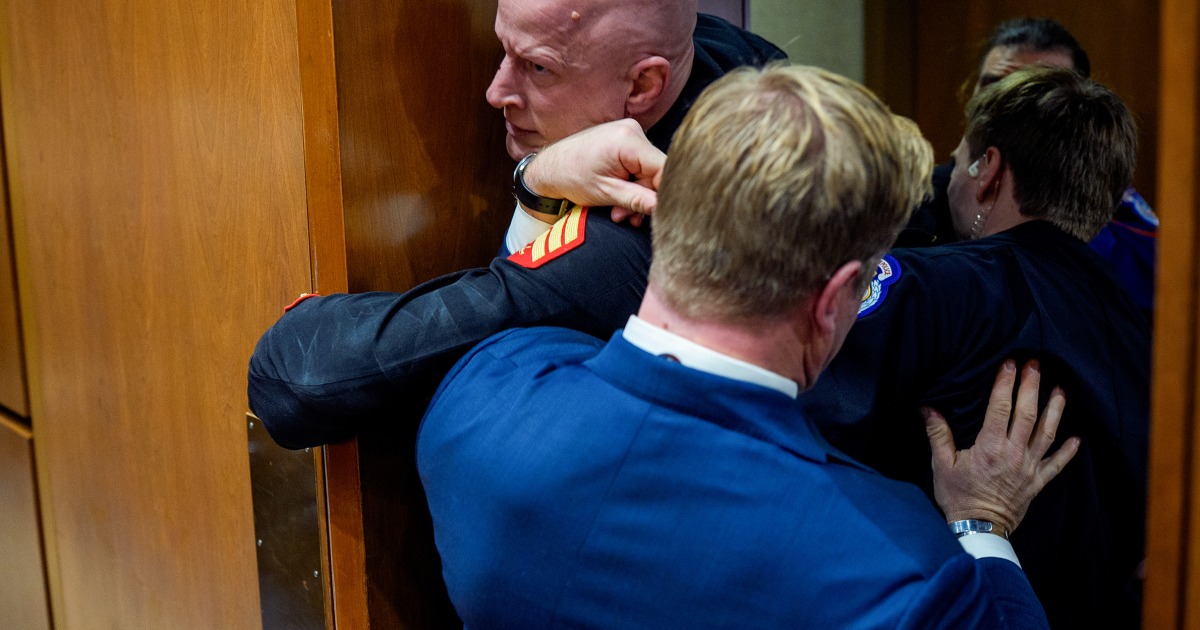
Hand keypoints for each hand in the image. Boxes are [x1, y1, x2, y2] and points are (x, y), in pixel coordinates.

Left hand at [522, 119, 664, 225]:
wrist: (550, 168)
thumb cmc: (570, 178)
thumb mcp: (606, 193)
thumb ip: (639, 200)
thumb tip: (664, 209)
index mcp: (628, 140)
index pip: (664, 168)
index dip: (664, 193)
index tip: (658, 213)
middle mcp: (632, 130)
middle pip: (656, 171)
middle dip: (643, 198)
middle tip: (624, 216)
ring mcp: (629, 133)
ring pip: (649, 171)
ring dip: (636, 194)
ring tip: (617, 210)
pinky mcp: (625, 140)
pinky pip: (640, 165)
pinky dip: (632, 184)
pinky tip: (619, 197)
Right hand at [924, 359, 1079, 534]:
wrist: (979, 529)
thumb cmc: (958, 497)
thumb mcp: (942, 465)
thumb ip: (938, 435)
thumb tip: (928, 409)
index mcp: (989, 447)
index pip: (1000, 408)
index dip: (1005, 384)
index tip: (1009, 363)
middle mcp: (1013, 454)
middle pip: (1027, 415)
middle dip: (1032, 387)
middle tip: (1036, 365)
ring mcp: (1028, 468)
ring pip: (1047, 433)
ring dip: (1055, 411)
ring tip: (1061, 390)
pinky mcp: (1037, 482)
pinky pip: (1056, 464)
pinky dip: (1068, 452)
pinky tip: (1077, 438)